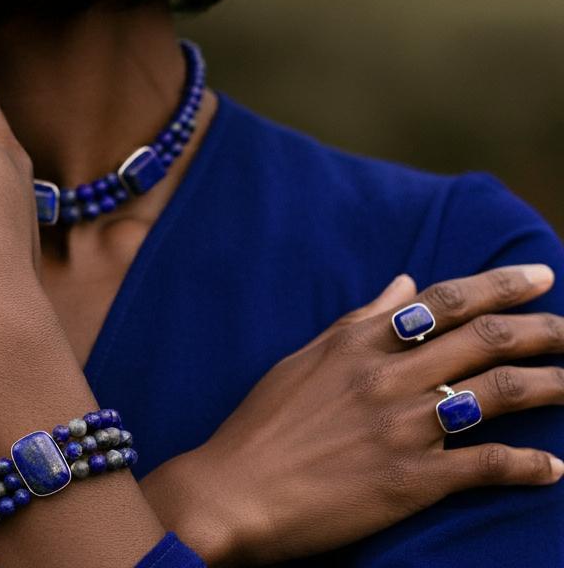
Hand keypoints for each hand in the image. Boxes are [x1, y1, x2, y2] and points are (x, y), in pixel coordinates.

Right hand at [161, 266, 563, 565]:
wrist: (235, 490)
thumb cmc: (264, 421)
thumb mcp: (306, 357)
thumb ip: (361, 319)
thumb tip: (403, 282)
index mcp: (359, 341)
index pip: (442, 301)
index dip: (497, 286)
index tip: (538, 276)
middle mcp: (386, 376)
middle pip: (481, 340)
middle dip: (539, 329)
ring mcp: (399, 427)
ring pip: (495, 394)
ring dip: (548, 386)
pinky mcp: (408, 481)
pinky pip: (483, 467)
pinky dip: (526, 467)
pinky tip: (554, 468)